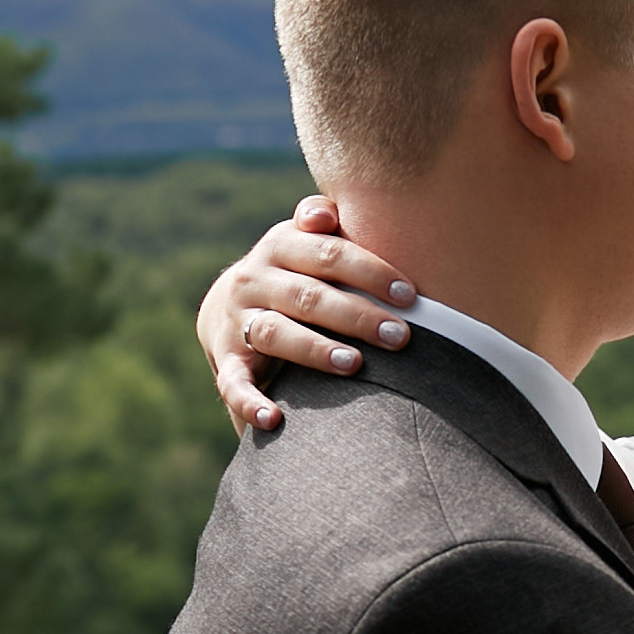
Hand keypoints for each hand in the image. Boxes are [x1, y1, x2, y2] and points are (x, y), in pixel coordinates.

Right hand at [198, 193, 418, 435]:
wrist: (225, 308)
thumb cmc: (294, 272)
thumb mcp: (305, 240)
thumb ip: (324, 221)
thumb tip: (328, 214)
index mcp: (281, 244)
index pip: (328, 253)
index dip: (369, 271)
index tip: (408, 295)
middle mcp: (254, 279)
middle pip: (308, 295)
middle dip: (356, 316)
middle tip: (400, 337)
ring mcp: (237, 321)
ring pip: (276, 334)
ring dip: (315, 350)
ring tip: (353, 365)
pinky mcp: (225, 361)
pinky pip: (233, 385)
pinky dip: (250, 403)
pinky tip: (274, 419)